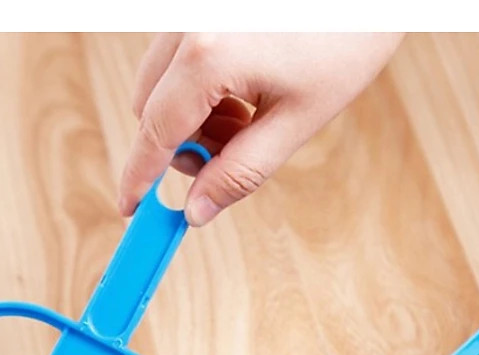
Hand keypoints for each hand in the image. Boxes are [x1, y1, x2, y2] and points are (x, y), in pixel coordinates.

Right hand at [119, 32, 402, 225]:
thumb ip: (240, 173)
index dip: (138, 177)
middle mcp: (188, 26)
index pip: (155, 134)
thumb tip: (196, 210)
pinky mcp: (201, 4)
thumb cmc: (347, 39)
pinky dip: (198, 87)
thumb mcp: (296, 121)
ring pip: (160, 84)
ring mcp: (191, 9)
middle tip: (225, 157)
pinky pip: (177, 57)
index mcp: (208, 57)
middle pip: (149, 109)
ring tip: (246, 117)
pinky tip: (242, 88)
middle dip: (179, 145)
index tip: (131, 208)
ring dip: (190, 117)